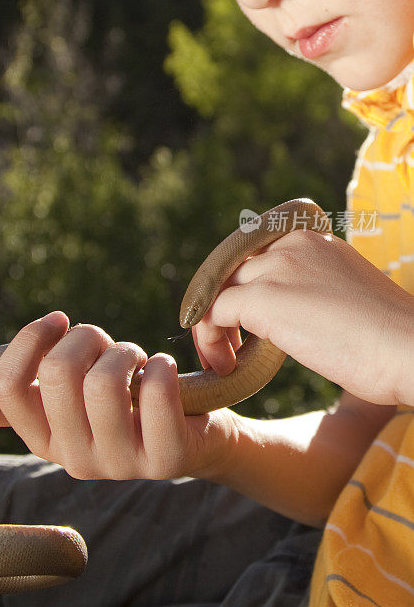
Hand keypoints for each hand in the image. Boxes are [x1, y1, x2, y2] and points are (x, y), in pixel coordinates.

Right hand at [0, 312, 237, 480]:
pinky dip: (160, 367)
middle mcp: (73, 458)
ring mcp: (119, 464)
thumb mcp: (75, 400)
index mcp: (42, 438)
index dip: (29, 340)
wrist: (194, 438)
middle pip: (57, 373)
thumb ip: (30, 395)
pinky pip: (155, 394)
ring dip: (125, 352)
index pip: (6, 387)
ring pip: (104, 382)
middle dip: (86, 338)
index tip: (58, 320)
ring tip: (137, 360)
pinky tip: (162, 370)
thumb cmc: (127, 404)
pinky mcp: (165, 459)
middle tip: (107, 342)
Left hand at [193, 229, 413, 405]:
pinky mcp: (265, 298)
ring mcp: (277, 268)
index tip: (241, 320)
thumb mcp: (345, 297)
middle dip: (220, 305)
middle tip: (227, 345)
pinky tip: (227, 365)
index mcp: (313, 241)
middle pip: (230, 269)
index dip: (238, 284)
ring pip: (216, 289)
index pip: (253, 252)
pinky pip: (214, 312)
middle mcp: (291, 245)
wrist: (411, 350)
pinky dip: (212, 340)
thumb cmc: (390, 340)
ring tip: (225, 360)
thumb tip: (286, 312)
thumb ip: (311, 290)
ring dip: (212, 327)